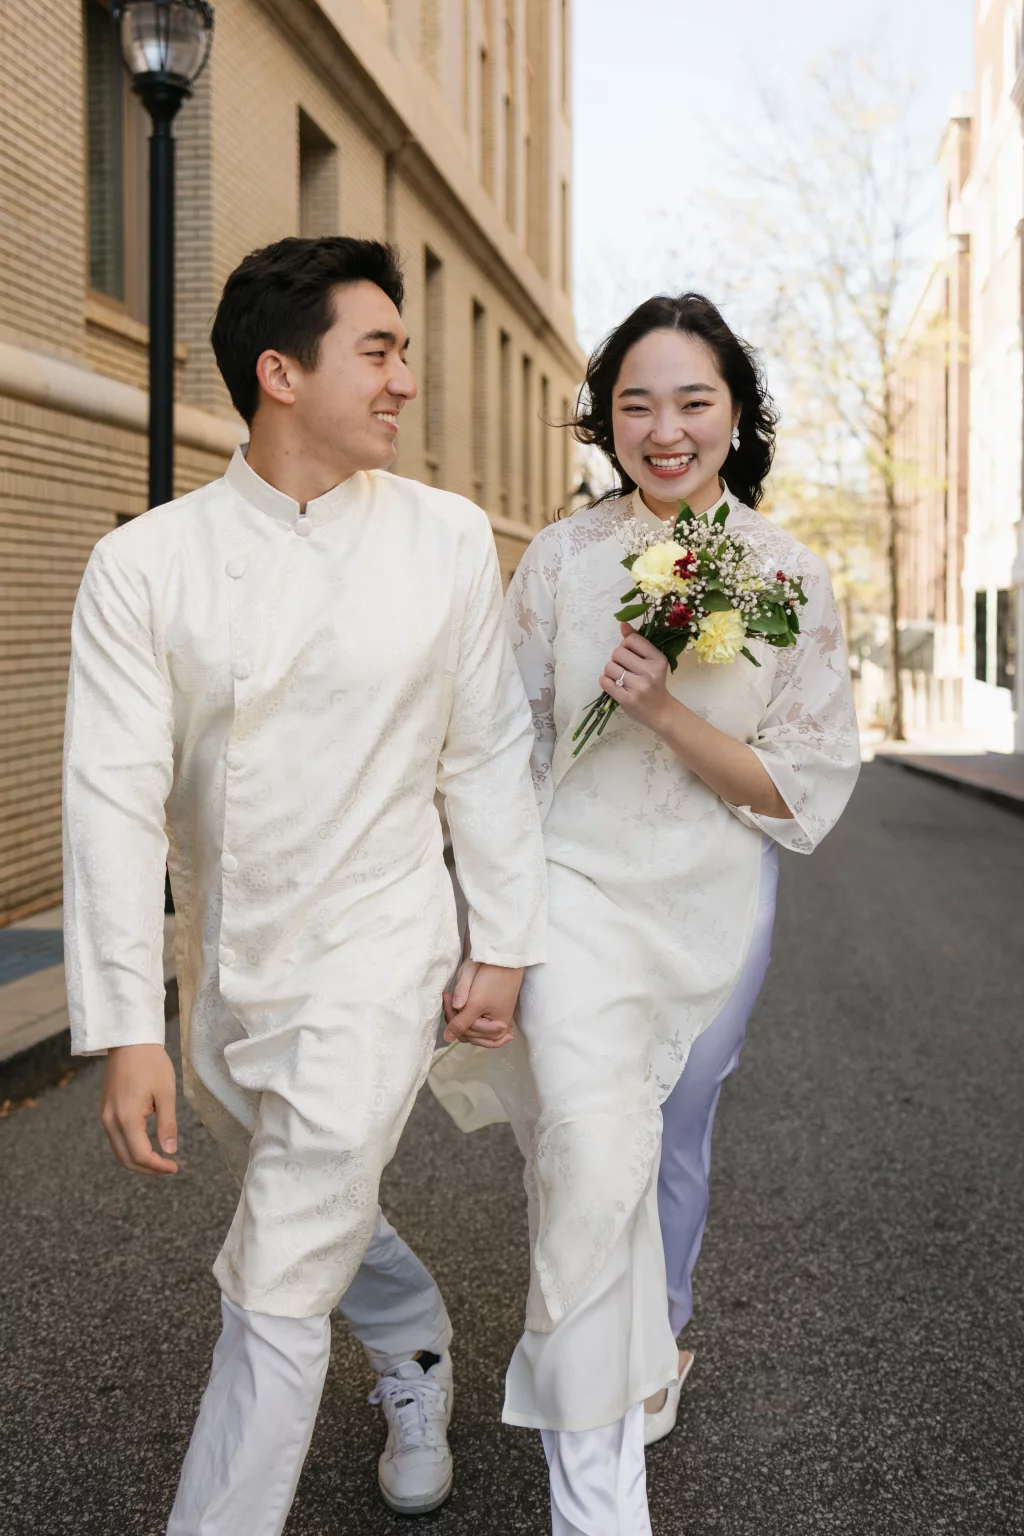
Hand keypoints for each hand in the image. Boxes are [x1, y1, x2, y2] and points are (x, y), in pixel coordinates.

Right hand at [100, 1043, 178, 1174]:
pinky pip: (116, 1139)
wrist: (129, 1041)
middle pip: (126, 1160)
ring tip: (161, 1160)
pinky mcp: (105, 1111)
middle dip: (148, 1169)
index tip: (175, 1167)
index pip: (140, 1155)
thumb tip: (170, 1151)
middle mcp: (110, 1121)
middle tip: (169, 1168)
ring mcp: (105, 1117)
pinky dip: (130, 1148)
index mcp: (126, 1117)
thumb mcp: (166, 1093)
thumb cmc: (150, 1063)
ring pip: (119, 1151)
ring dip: (139, 1160)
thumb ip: (167, 1125)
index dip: (158, 1167)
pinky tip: (147, 1146)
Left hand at [442, 963, 522, 1049]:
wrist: (503, 958)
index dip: (453, 1017)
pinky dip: (466, 1022)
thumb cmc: (493, 977)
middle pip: (468, 1033)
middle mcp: (498, 1029)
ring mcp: (495, 1022)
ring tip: (453, 999)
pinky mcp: (492, 1015)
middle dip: (455, 1017)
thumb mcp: (475, 1002)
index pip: (467, 1032)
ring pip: (470, 1031)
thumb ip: (461, 1021)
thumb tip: (448, 1037)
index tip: (447, 997)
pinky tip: (460, 1013)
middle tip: (449, 996)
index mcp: (497, 1028)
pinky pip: (477, 1028)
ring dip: (458, 1018)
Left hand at [600, 622, 674, 732]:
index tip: (630, 655)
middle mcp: (650, 672)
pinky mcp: (627, 699)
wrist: (661, 712)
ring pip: (609, 667)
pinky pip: (605, 682)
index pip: (631, 640)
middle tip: (624, 668)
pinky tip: (614, 685)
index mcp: (658, 659)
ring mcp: (639, 686)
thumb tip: (622, 623)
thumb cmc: (654, 683)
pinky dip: (605, 681)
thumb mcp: (651, 661)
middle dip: (616, 659)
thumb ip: (637, 641)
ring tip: (620, 678)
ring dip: (610, 672)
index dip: (625, 646)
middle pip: (617, 653)